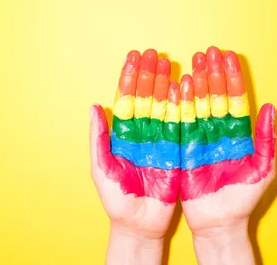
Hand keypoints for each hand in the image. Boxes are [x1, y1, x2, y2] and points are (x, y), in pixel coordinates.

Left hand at [90, 49, 179, 263]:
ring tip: (168, 62)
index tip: (134, 57)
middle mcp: (141, 133)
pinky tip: (183, 86)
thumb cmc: (116, 200)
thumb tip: (94, 107)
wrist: (139, 224)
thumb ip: (99, 139)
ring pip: (163, 106)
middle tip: (154, 53)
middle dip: (149, 74)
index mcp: (122, 135)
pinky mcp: (175, 150)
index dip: (130, 78)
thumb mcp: (102, 169)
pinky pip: (179, 123)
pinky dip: (181, 105)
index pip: (127, 99)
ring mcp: (159, 140)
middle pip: (146, 97)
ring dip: (165, 84)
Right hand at [179, 46, 275, 264]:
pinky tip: (180, 84)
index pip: (235, 98)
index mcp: (239, 132)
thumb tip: (271, 106)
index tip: (228, 56)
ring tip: (195, 59)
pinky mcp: (185, 146)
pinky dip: (181, 102)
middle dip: (212, 72)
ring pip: (199, 103)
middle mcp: (219, 130)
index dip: (232, 77)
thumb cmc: (244, 197)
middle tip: (208, 51)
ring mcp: (201, 136)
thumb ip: (266, 137)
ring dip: (197, 80)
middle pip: (215, 95)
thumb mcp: (262, 168)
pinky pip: (183, 120)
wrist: (220, 221)